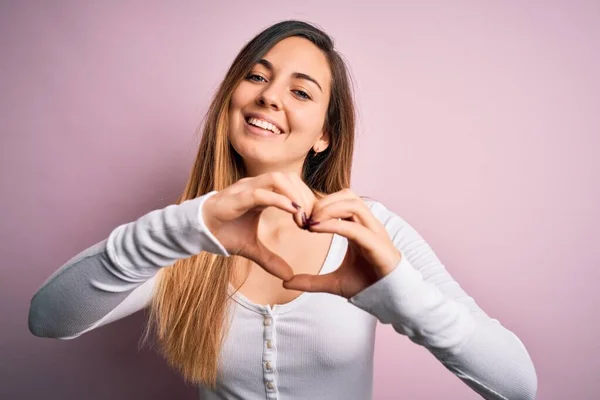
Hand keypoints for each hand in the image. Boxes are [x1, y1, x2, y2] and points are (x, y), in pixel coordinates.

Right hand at [202, 172, 316, 280]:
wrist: (197, 232)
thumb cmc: (223, 233)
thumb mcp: (252, 248)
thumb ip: (270, 259)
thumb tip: (289, 276)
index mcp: (262, 192)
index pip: (292, 185)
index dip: (306, 199)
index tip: (312, 221)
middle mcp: (256, 185)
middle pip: (290, 178)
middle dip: (305, 196)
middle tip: (311, 220)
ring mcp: (245, 189)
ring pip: (278, 179)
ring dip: (294, 196)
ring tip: (302, 217)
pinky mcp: (236, 198)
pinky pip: (261, 193)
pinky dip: (279, 200)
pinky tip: (292, 211)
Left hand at [283, 189, 401, 298]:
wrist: (391, 299)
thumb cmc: (367, 285)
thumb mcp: (333, 283)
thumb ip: (311, 281)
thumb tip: (286, 283)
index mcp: (359, 227)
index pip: (341, 201)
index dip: (319, 205)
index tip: (300, 220)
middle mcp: (368, 225)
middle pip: (347, 195)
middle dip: (323, 202)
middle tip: (304, 218)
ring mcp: (374, 232)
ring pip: (353, 203)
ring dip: (328, 209)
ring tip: (310, 223)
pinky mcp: (377, 245)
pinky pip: (354, 227)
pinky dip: (333, 225)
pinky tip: (316, 229)